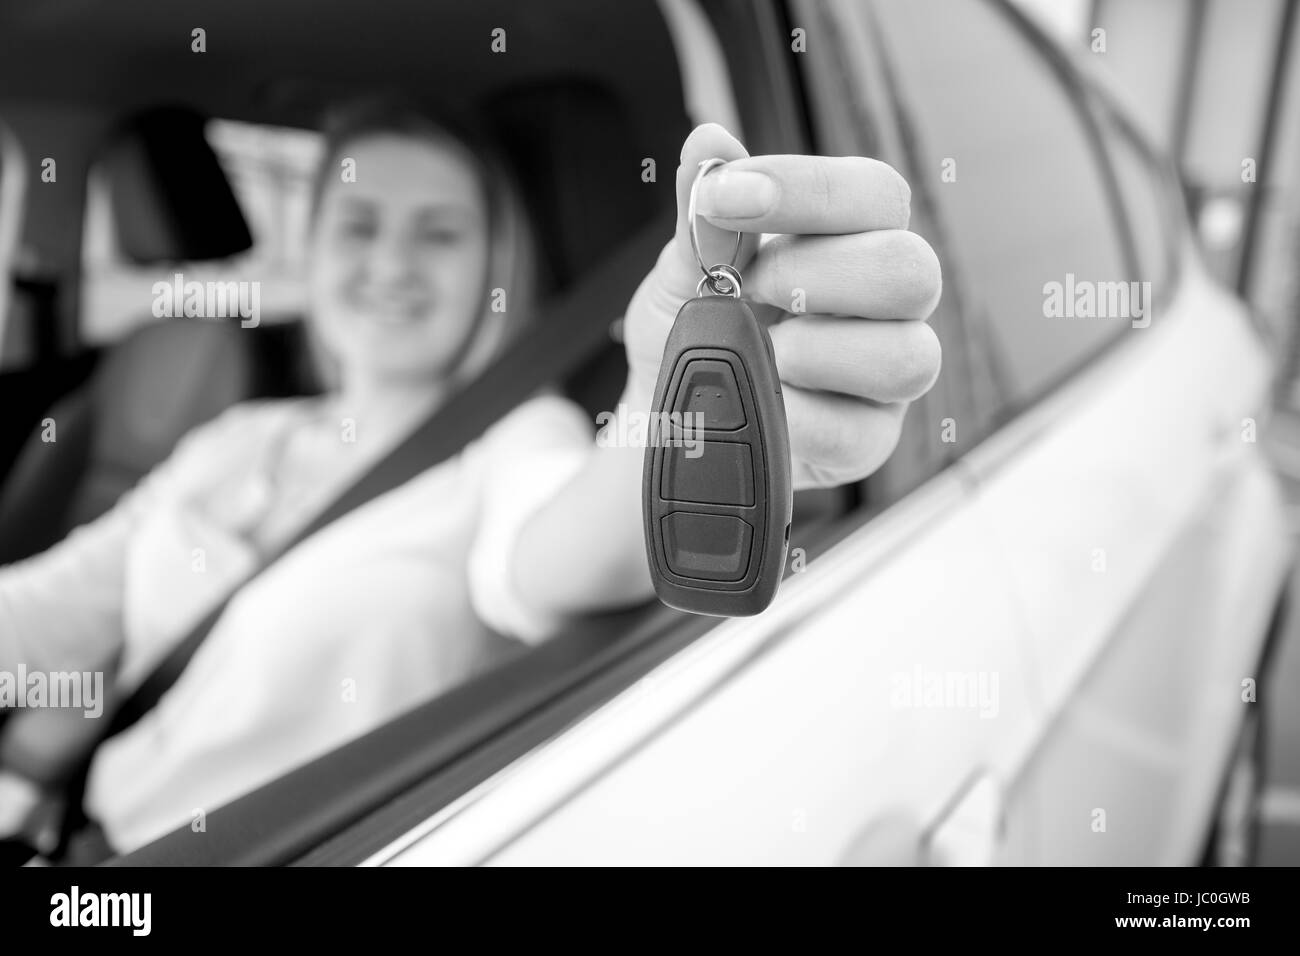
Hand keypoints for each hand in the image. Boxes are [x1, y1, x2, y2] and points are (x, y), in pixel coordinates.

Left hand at [621, 123, 941, 489]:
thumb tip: (708, 143)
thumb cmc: (692, 335)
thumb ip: (703, 217)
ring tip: (758, 353)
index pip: (874, 194)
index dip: (805, 189)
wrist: (666, 421)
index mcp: (850, 243)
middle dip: (812, 275)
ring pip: (908, 358)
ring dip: (816, 351)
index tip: (723, 196)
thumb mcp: (681, 272)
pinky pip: (861, 433)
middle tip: (747, 289)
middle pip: (912, 271)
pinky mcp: (867, 444)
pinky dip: (797, 417)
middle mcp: (883, 308)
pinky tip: (760, 404)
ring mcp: (883, 381)